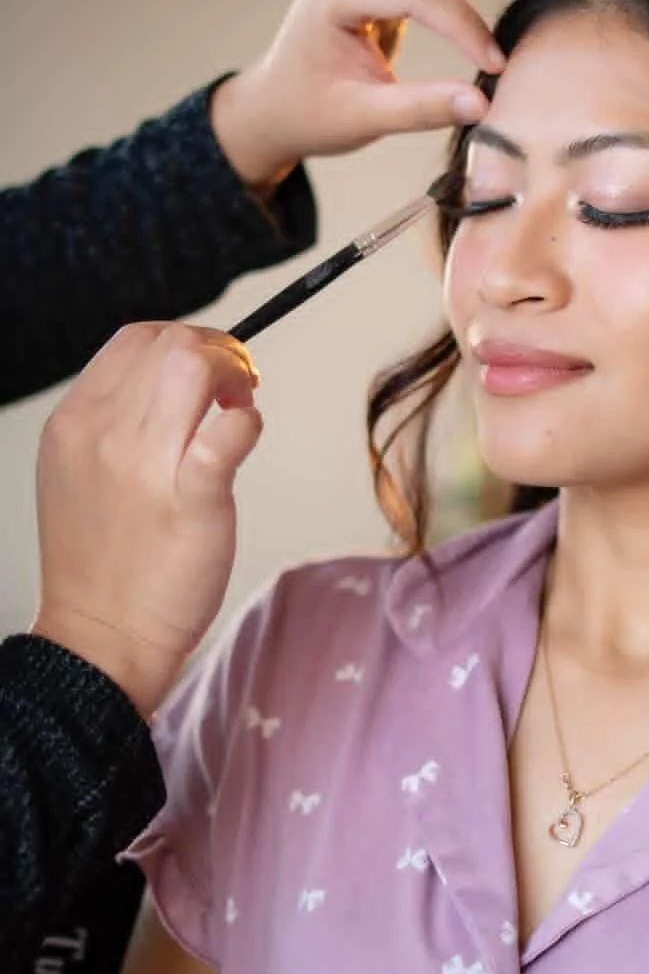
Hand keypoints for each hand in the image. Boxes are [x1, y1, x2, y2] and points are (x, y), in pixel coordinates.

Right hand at [31, 323, 262, 716]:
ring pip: (196, 366)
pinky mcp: (192, 498)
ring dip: (235, 375)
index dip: (185, 339)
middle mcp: (105, 434)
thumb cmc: (101, 558)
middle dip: (219, 350)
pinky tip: (245, 437)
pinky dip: (248, 422)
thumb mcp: (81, 471)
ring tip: (240, 404)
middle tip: (237, 384)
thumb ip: (118, 420)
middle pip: (171, 343)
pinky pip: (230, 431)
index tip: (210, 365)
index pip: (134, 339)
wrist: (102, 635)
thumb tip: (176, 380)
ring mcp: (146, 465)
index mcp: (75, 422)